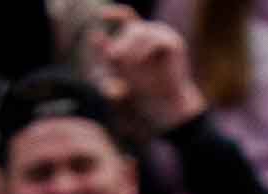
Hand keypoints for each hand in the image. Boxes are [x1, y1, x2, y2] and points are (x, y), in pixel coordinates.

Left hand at [91, 4, 206, 130]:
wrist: (163, 105)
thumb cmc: (141, 89)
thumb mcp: (116, 72)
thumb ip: (105, 56)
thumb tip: (93, 35)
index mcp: (139, 35)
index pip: (126, 16)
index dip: (115, 14)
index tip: (101, 15)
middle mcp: (153, 32)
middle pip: (131, 28)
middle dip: (120, 43)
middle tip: (111, 57)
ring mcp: (164, 35)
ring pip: (141, 32)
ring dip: (129, 47)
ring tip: (124, 63)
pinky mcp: (174, 43)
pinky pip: (155, 40)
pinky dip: (143, 50)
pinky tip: (137, 61)